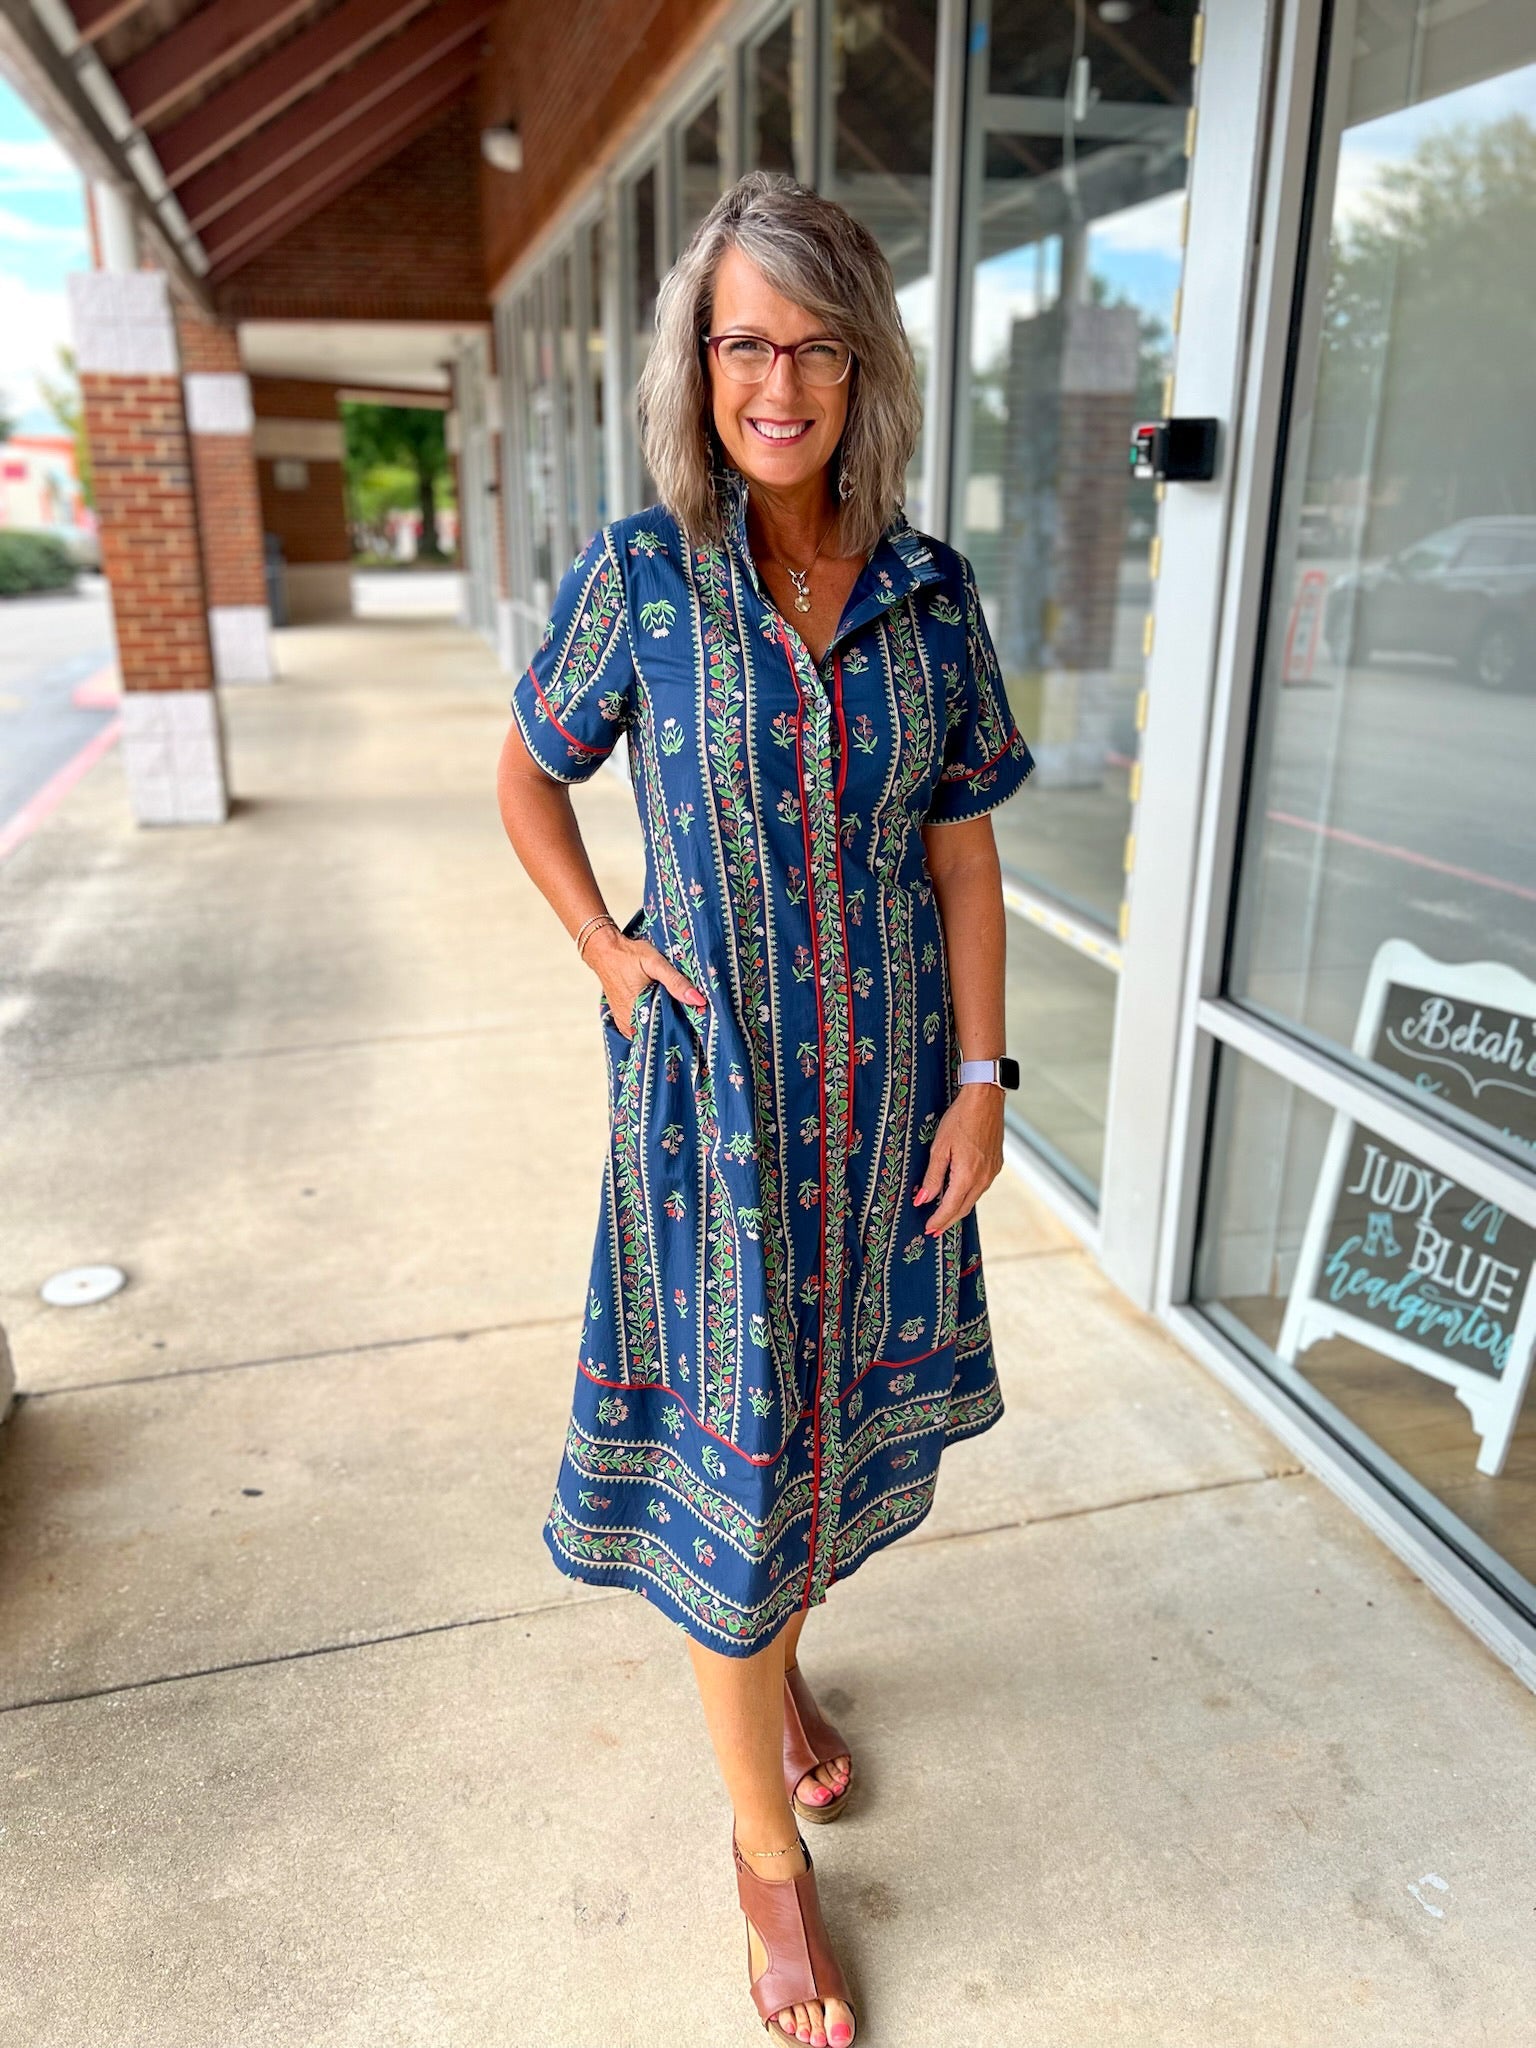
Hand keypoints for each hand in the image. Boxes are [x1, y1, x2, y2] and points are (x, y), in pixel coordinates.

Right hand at [586, 927, 708, 1039]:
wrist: (604, 950)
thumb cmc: (628, 955)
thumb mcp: (655, 963)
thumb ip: (675, 981)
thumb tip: (698, 1000)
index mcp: (637, 1011)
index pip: (663, 1034)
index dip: (680, 1032)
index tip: (694, 1029)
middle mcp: (628, 1020)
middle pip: (655, 1035)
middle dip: (671, 1031)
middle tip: (688, 1024)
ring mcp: (623, 1020)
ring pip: (646, 1033)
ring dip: (659, 1028)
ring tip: (676, 1020)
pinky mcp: (620, 1017)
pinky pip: (637, 1029)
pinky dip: (648, 1025)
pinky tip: (658, 1017)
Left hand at [913, 1085, 1003, 1234]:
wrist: (985, 1100)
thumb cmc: (960, 1119)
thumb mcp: (939, 1148)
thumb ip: (932, 1177)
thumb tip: (922, 1200)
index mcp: (967, 1176)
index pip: (950, 1208)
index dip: (938, 1221)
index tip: (928, 1230)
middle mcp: (983, 1178)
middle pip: (963, 1208)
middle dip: (947, 1220)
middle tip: (934, 1229)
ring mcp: (992, 1172)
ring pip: (973, 1198)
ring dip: (958, 1208)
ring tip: (944, 1215)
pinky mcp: (996, 1164)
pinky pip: (981, 1187)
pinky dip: (968, 1195)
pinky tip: (959, 1194)